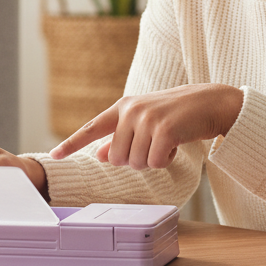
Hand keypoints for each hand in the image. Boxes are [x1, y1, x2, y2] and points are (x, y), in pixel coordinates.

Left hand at [49, 84, 243, 169]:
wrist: (211, 102)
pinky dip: (165, 161)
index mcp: (123, 107)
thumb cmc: (177, 115)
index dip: (71, 143)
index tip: (54, 156)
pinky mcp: (165, 130)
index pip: (92, 127)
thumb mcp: (145, 121)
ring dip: (151, 161)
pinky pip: (154, 162)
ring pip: (135, 163)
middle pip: (116, 158)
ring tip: (165, 143)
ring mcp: (148, 119)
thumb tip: (98, 155)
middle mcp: (131, 111)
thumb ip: (121, 136)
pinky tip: (175, 146)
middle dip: (134, 161)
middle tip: (152, 147)